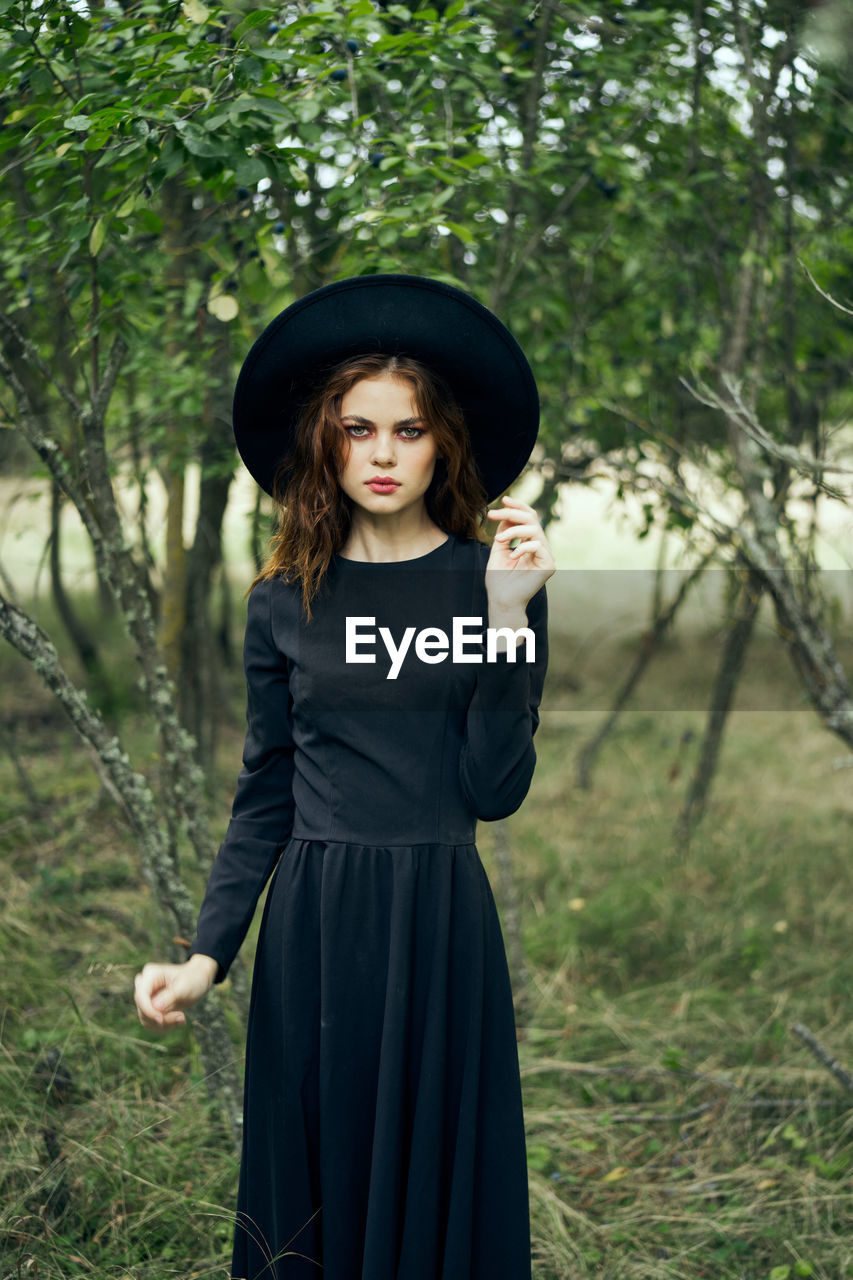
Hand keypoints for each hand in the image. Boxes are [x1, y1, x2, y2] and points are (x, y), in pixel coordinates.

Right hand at [133, 954, 217, 1030]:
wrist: (199, 979)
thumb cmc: (193, 979)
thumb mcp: (185, 986)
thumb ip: (170, 996)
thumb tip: (156, 1007)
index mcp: (151, 975)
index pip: (141, 996)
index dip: (148, 1011)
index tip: (161, 1020)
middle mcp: (145, 986)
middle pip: (142, 1010)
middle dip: (160, 1019)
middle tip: (181, 1017)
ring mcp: (147, 998)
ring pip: (146, 1020)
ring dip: (164, 1025)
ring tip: (182, 1019)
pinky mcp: (151, 1008)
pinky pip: (152, 1024)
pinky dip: (165, 1026)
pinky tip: (179, 1020)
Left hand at [485, 496, 555, 617]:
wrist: (501, 601)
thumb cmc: (498, 580)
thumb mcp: (498, 550)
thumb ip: (504, 532)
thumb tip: (507, 513)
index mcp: (530, 544)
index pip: (529, 519)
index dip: (518, 507)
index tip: (503, 500)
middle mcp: (540, 548)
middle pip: (532, 519)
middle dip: (512, 513)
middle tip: (493, 514)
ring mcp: (546, 556)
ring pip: (534, 530)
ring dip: (513, 530)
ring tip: (499, 540)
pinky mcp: (548, 565)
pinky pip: (538, 546)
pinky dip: (523, 548)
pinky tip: (513, 556)